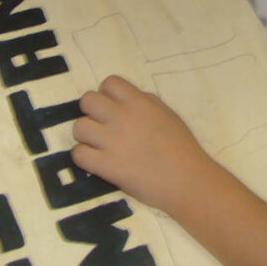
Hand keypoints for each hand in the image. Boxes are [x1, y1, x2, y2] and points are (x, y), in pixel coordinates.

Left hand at [71, 75, 214, 214]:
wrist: (188, 182)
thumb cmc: (183, 148)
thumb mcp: (168, 115)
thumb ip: (146, 102)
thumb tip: (126, 99)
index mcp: (140, 102)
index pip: (109, 83)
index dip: (108, 95)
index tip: (114, 108)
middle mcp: (122, 117)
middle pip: (87, 101)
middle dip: (91, 112)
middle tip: (102, 127)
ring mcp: (112, 142)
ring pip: (79, 127)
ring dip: (86, 136)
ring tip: (98, 146)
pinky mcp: (106, 166)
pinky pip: (78, 154)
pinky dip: (84, 158)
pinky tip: (96, 161)